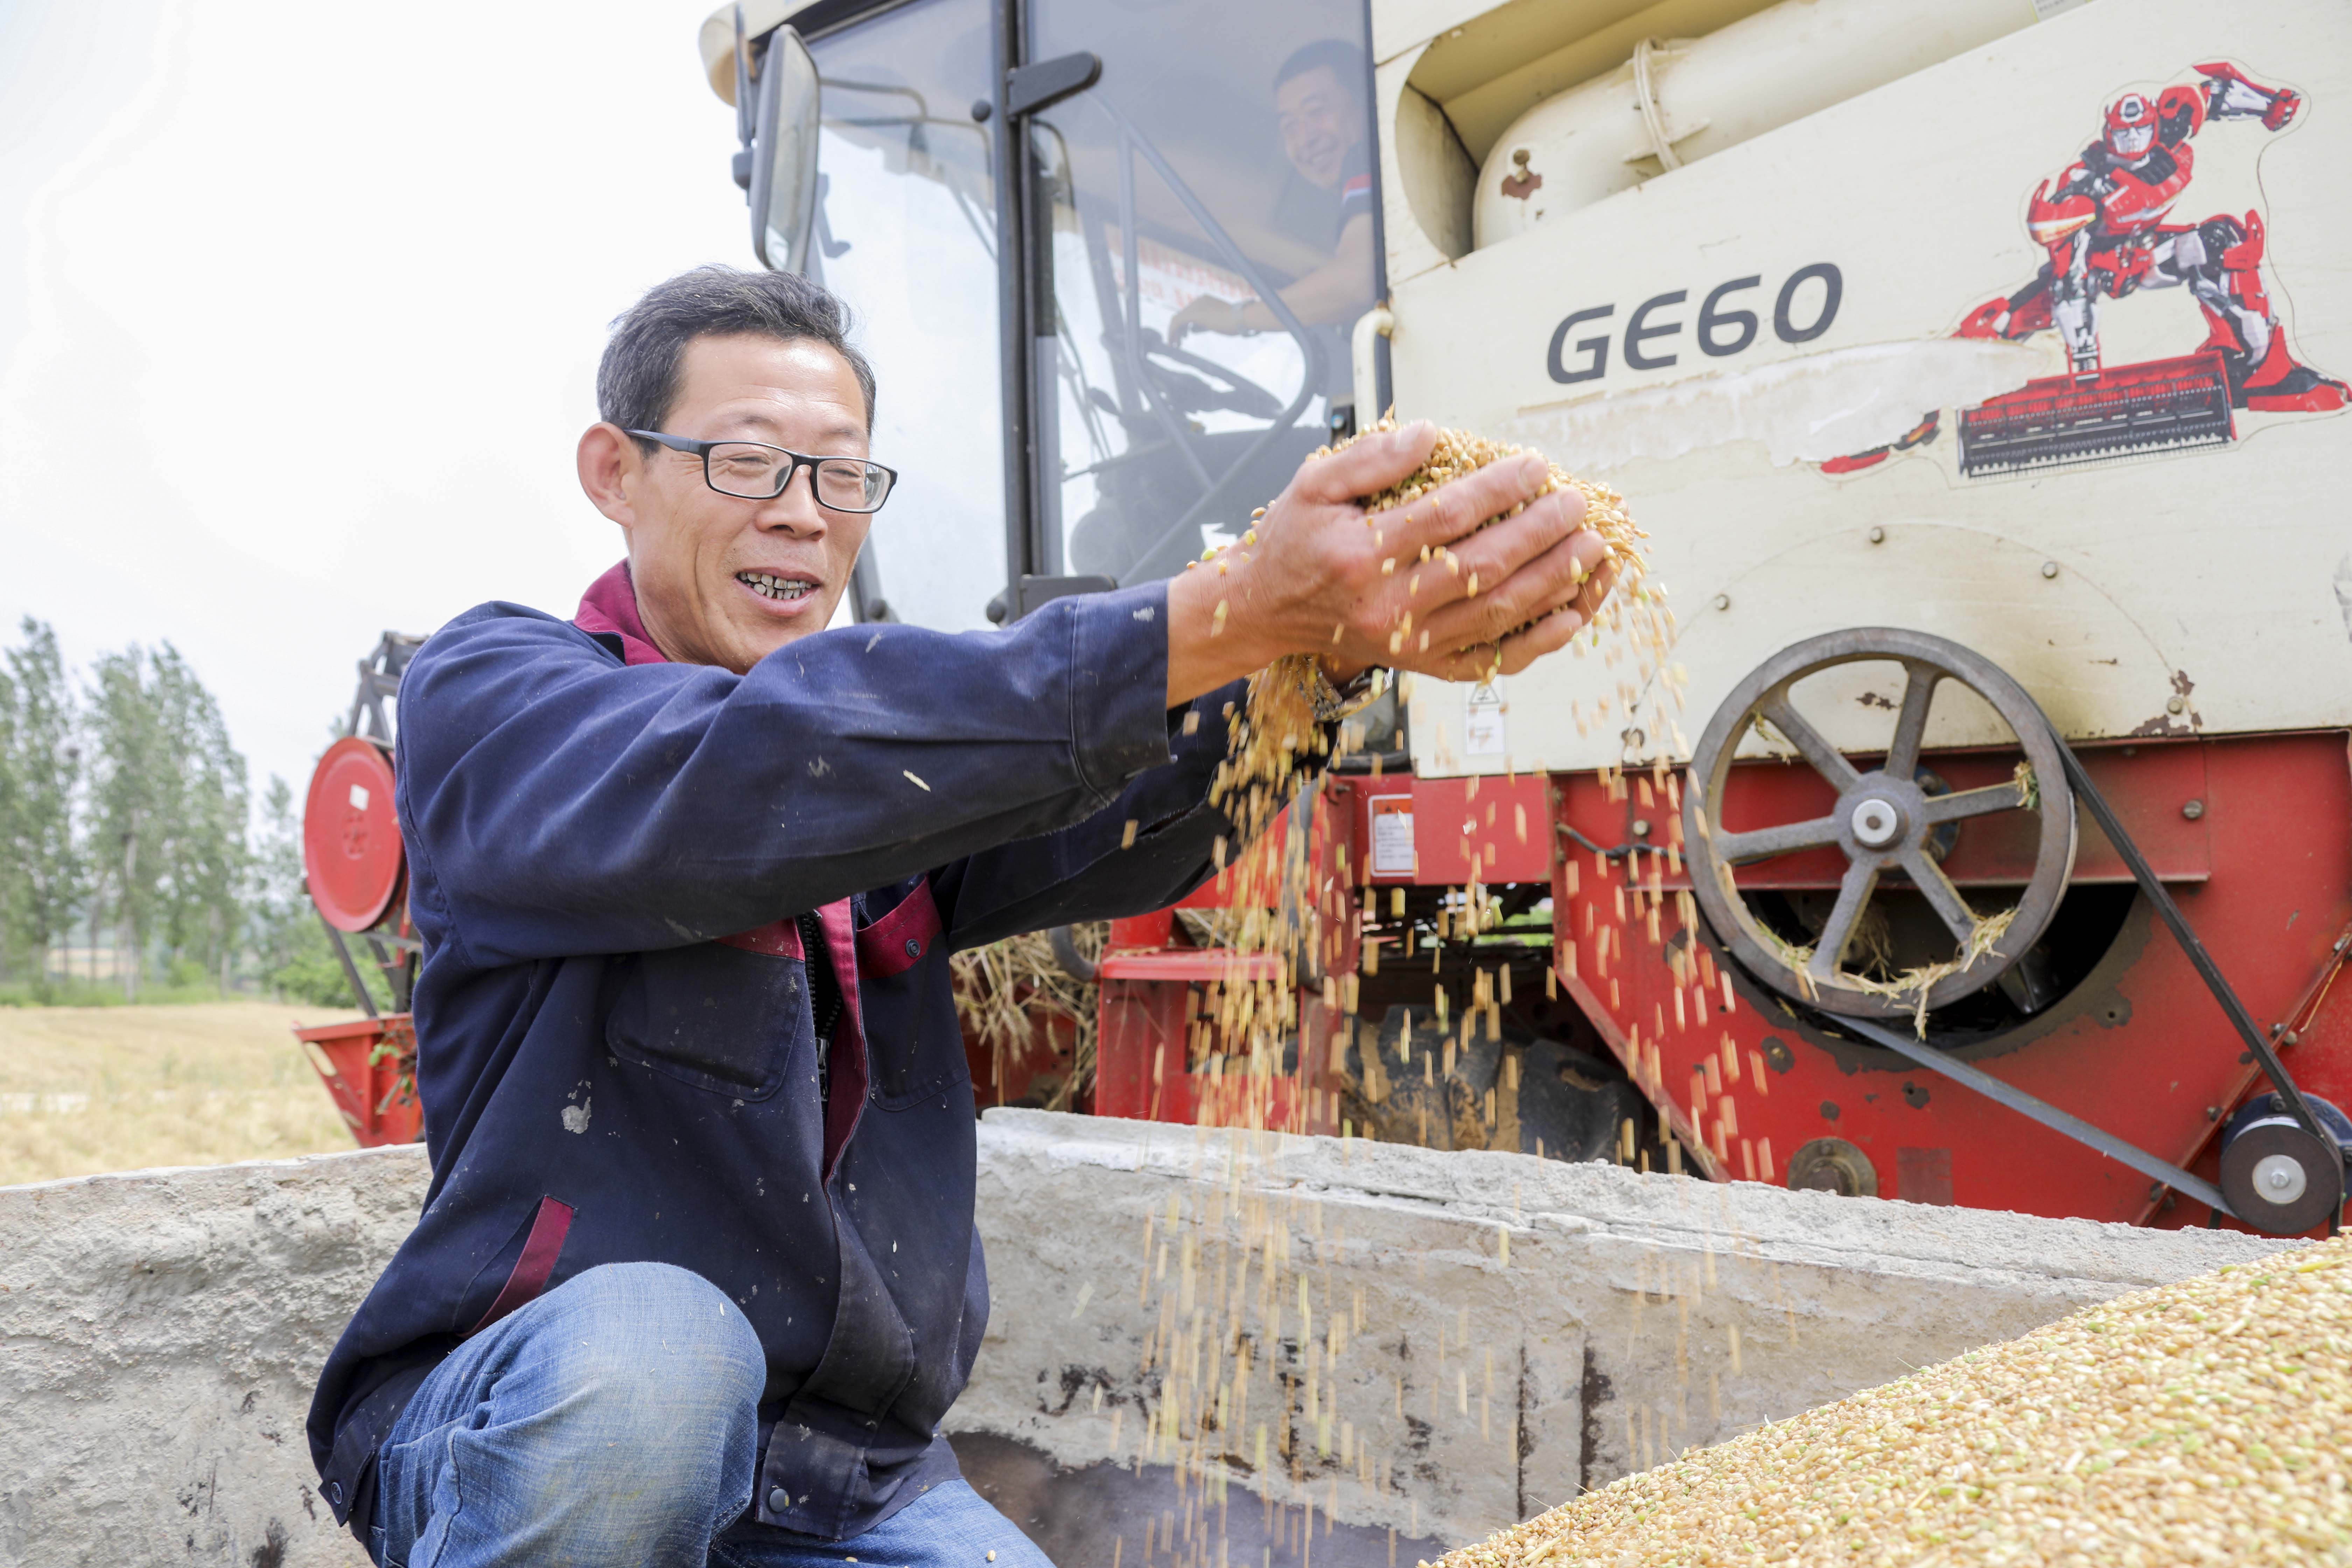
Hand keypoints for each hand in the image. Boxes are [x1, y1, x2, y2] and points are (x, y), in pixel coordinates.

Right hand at [1164, 421, 1617, 704]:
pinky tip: (1575, 615)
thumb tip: (1431, 433)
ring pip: (1499, 616)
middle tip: (1578, 504)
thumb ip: (1371, 456)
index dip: (1497, 489)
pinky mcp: (1424, 666)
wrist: (1267, 610)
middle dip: (1541, 534)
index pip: (1446, 518)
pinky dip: (1539, 642)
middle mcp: (1388, 606)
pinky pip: (1493, 661)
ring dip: (1556, 583)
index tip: (1536, 465)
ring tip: (1595, 550)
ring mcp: (1410, 643)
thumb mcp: (1315, 482)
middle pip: (1483, 569)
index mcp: (1360, 555)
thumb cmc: (1296, 539)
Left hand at [1168, 294, 1244, 347]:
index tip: (1184, 337)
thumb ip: (1203, 325)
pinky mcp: (1194, 314)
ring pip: (1177, 319)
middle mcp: (1198, 301)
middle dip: (1177, 330)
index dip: (1184, 326)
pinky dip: (1172, 332)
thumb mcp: (1215, 323)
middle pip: (1182, 315)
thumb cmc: (1234, 323)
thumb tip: (1192, 330)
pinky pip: (1176, 322)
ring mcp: (1196, 306)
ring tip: (1174, 346)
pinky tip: (1173, 342)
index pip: (1189, 313)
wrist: (1241, 318)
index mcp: (1204, 301)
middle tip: (1176, 344)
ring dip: (1173, 333)